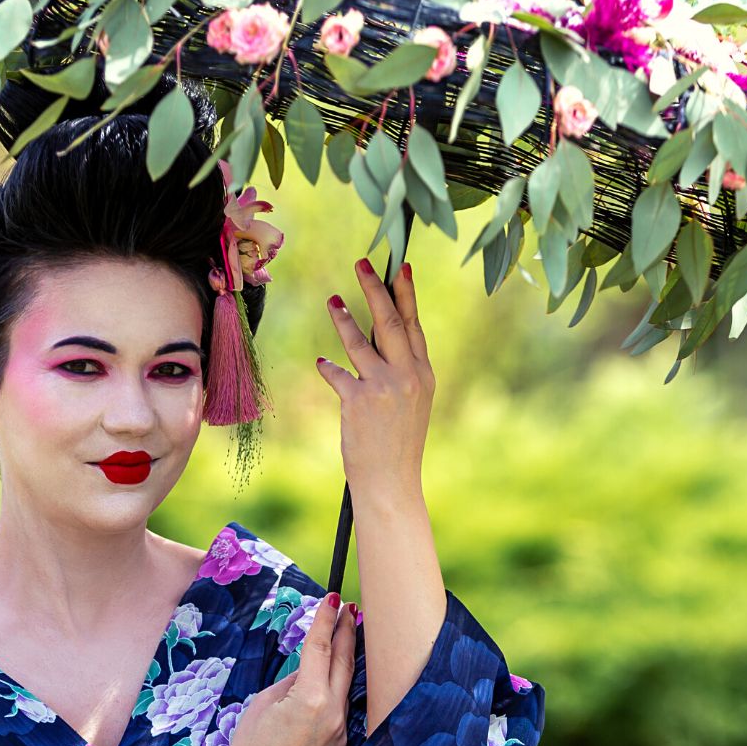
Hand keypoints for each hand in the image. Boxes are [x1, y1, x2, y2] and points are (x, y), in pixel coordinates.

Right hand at [214, 593, 356, 745]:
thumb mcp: (264, 702)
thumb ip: (292, 681)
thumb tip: (309, 669)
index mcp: (310, 698)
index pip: (321, 648)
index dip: (326, 620)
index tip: (332, 599)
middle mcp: (333, 713)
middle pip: (344, 662)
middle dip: (347, 632)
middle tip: (350, 609)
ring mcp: (341, 732)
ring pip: (347, 687)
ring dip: (347, 661)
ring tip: (349, 637)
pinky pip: (343, 712)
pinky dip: (338, 693)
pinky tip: (333, 681)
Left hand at [316, 258, 434, 496]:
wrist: (392, 482)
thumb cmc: (398, 444)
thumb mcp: (411, 404)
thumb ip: (400, 372)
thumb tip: (376, 342)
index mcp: (423, 374)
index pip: (414, 326)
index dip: (406, 295)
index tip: (400, 268)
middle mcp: (407, 376)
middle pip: (390, 322)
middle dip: (376, 289)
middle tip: (362, 263)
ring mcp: (384, 387)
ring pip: (360, 342)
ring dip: (344, 318)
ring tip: (333, 300)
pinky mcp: (359, 401)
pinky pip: (338, 374)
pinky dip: (329, 369)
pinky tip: (322, 364)